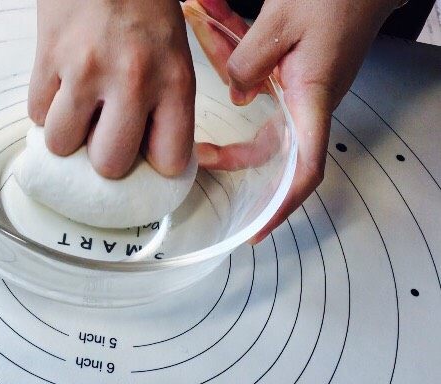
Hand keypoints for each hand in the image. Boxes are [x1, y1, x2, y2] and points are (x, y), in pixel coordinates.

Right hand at [29, 0, 195, 177]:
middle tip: (102, 138)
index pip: (169, 159)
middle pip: (109, 163)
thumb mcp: (175, 51)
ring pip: (62, 144)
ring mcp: (86, 69)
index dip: (154, 166)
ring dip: (66, 137)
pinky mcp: (48, 57)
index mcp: (175, 80)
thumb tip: (145, 152)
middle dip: (103, 160)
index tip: (145, 158)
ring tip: (75, 116)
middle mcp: (133, 80)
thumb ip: (166, 103)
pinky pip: (36, 113)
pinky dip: (44, 110)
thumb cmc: (144, 5)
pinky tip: (58, 91)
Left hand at [184, 0, 396, 242]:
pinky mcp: (303, 75)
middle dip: (237, 160)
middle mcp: (313, 102)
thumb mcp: (279, 22)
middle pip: (275, 151)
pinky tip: (222, 60)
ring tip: (207, 124)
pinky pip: (270, 93)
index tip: (258, 228)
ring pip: (268, 121)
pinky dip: (244, 86)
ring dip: (237, 123)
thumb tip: (236, 96)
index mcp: (312, 97)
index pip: (304, 168)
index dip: (282, 204)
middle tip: (203, 157)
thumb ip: (248, 63)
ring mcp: (308, 90)